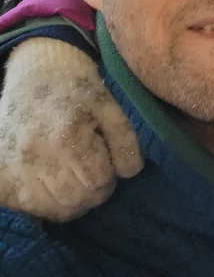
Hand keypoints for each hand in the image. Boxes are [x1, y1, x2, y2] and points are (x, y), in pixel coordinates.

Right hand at [0, 38, 142, 220]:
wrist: (36, 74)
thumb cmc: (78, 90)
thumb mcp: (110, 107)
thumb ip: (125, 140)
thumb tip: (129, 173)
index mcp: (66, 138)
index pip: (98, 182)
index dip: (110, 179)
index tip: (110, 168)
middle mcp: (34, 157)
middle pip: (75, 200)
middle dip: (94, 192)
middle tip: (95, 176)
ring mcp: (12, 169)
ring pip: (52, 210)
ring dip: (72, 202)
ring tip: (77, 181)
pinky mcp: (0, 178)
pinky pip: (28, 208)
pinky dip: (45, 204)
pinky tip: (54, 185)